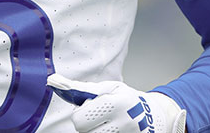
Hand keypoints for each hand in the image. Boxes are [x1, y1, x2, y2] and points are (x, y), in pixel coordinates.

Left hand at [48, 73, 185, 132]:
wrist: (154, 115)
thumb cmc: (126, 99)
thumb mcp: (109, 88)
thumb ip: (83, 89)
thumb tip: (55, 83)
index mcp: (116, 104)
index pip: (80, 121)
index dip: (80, 116)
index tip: (87, 111)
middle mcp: (123, 123)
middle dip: (86, 128)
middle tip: (96, 120)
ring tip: (104, 126)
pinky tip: (109, 130)